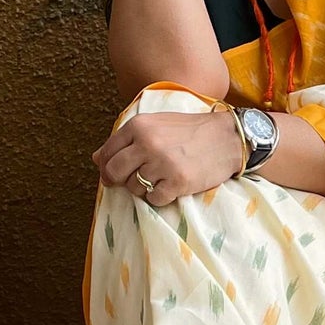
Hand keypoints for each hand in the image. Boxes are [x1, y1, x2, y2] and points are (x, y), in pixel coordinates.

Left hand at [93, 110, 244, 206]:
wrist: (228, 138)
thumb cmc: (191, 131)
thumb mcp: (157, 125)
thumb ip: (127, 140)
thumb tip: (96, 159)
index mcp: (139, 126)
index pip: (107, 153)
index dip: (106, 167)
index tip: (113, 174)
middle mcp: (147, 143)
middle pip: (114, 172)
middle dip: (118, 181)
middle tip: (130, 182)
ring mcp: (162, 164)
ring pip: (134, 188)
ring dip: (143, 188)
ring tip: (160, 179)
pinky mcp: (177, 182)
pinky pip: (153, 199)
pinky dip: (159, 197)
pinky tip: (170, 186)